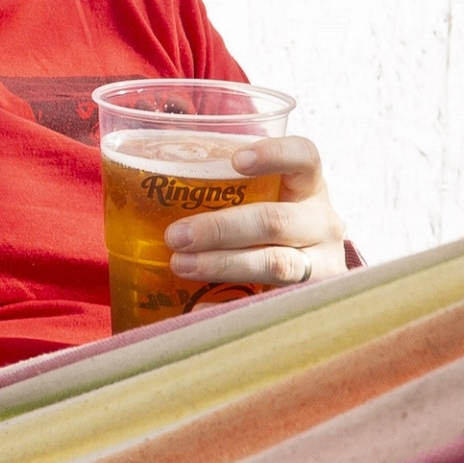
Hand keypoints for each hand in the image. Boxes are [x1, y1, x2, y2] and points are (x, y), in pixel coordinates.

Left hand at [165, 135, 348, 293]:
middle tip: (177, 235)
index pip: (304, 157)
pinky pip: (268, 304)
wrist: (312, 281)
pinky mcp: (309, 301)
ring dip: (223, 264)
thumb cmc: (270, 229)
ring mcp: (322, 265)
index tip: (236, 161)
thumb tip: (141, 185)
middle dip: (222, 228)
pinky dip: (228, 306)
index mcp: (309, 187)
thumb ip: (223, 191)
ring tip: (182, 265)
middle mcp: (322, 223)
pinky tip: (197, 308)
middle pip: (276, 220)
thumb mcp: (263, 203)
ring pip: (276, 263)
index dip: (274, 154)